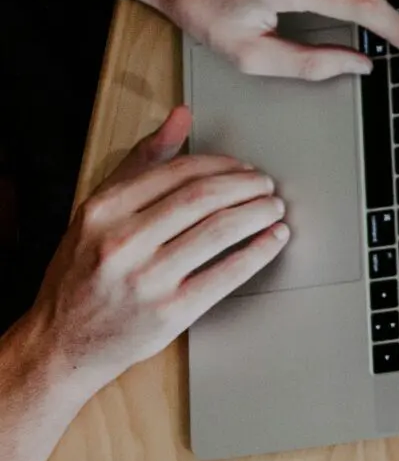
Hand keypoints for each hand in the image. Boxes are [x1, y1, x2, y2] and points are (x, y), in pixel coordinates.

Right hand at [26, 107, 287, 397]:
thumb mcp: (99, 212)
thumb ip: (142, 162)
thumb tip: (181, 117)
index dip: (224, 164)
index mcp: (104, 211)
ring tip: (274, 208)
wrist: (61, 343)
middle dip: (248, 186)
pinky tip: (274, 239)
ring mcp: (146, 279)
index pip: (180, 171)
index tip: (243, 167)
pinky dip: (259, 251)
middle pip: (205, 197)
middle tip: (267, 185)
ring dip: (259, 213)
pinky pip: (227, 273)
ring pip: (221, 230)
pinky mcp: (170, 312)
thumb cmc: (84, 272)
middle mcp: (121, 242)